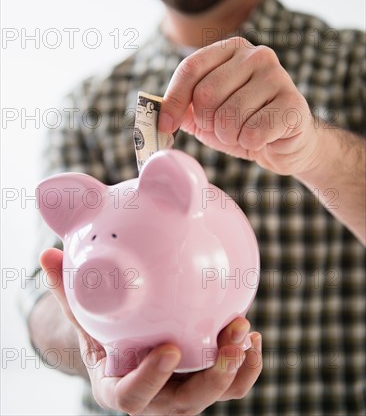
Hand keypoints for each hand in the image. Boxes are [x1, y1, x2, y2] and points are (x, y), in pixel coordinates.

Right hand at [40, 248, 261, 414]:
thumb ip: (69, 291)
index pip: (132, 397)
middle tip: (230, 338)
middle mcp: (156, 398)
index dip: (151, 379)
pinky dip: (248, 365)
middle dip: (213, 374)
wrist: (125, 348)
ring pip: (218, 394)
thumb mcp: (85, 317)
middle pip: (187, 401)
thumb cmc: (103, 333)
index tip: (170, 350)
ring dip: (236, 366)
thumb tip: (47, 256)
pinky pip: (234, 384)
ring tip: (245, 329)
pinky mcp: (205, 381)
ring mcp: (184, 393)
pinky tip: (254, 335)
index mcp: (119, 387)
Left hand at [159, 37, 318, 175]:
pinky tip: (263, 138)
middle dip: (207, 123)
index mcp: (231, 49)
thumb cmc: (243, 124)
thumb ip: (183, 109)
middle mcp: (256, 55)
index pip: (190, 68)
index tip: (165, 125)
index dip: (173, 100)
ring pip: (229, 115)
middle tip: (221, 130)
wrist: (285, 144)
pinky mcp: (294, 103)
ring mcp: (278, 77)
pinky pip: (253, 131)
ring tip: (242, 134)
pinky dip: (251, 143)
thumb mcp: (207, 114)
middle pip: (206, 93)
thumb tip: (156, 115)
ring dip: (229, 136)